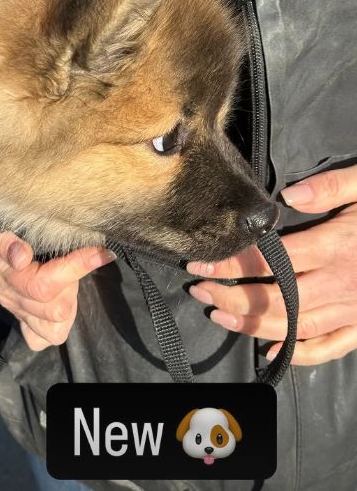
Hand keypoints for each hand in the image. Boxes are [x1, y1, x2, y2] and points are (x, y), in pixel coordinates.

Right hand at [0, 192, 115, 349]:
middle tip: (82, 257)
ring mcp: (16, 307)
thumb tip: (22, 257)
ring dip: (70, 303)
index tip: (102, 251)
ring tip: (72, 277)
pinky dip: (58, 324)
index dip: (78, 267)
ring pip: (53, 327)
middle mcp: (11, 295)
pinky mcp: (20, 312)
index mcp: (4, 273)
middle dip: (74, 284)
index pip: (45, 284)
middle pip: (55, 309)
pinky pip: (41, 338)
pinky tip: (63, 298)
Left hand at [187, 165, 356, 365]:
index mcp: (338, 247)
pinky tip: (274, 350)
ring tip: (219, 316)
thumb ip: (332, 188)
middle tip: (199, 291)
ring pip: (295, 326)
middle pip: (274, 299)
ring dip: (253, 325)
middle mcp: (342, 284)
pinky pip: (332, 346)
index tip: (200, 263)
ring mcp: (354, 310)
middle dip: (231, 297)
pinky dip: (302, 353)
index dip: (231, 264)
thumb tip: (288, 197)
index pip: (271, 260)